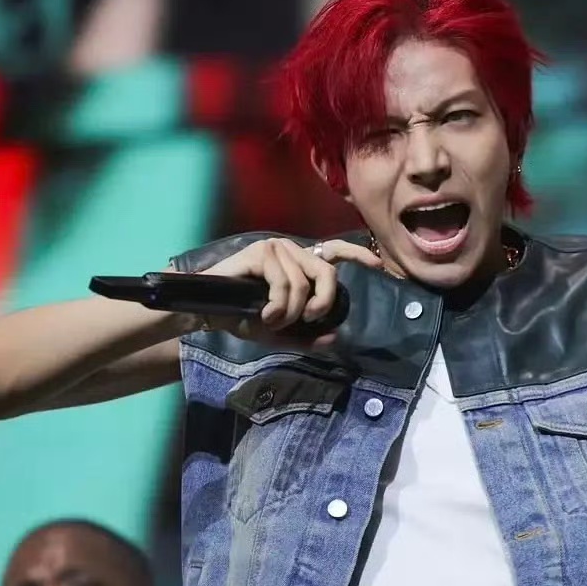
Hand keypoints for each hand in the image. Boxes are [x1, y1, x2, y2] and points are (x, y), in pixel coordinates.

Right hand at [196, 237, 381, 342]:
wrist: (209, 312)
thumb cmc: (244, 317)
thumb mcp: (281, 333)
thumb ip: (308, 336)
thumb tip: (335, 337)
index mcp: (301, 264)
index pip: (334, 252)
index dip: (357, 255)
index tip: (378, 266)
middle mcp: (292, 251)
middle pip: (327, 272)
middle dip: (323, 301)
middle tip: (309, 319)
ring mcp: (276, 248)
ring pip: (303, 283)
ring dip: (290, 311)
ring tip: (273, 321)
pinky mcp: (260, 252)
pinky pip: (284, 283)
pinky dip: (278, 306)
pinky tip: (264, 315)